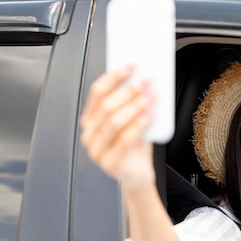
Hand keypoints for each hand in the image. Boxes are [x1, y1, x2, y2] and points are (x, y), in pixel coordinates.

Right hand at [80, 66, 154, 189]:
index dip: (113, 77)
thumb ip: (131, 102)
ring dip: (135, 105)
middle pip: (106, 106)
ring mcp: (97, 150)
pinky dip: (138, 125)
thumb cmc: (134, 145)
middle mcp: (89, 134)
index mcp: (90, 120)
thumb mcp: (131, 120)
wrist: (138, 174)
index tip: (130, 66)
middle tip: (146, 81)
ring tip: (150, 96)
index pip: (97, 93)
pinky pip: (124, 139)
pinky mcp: (110, 163)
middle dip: (128, 91)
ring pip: (114, 122)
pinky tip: (149, 115)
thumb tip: (142, 77)